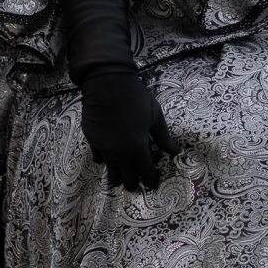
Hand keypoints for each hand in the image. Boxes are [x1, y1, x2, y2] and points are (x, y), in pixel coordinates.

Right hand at [77, 70, 179, 189]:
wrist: (107, 83)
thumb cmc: (135, 97)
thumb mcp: (155, 116)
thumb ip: (164, 137)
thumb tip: (175, 151)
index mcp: (138, 147)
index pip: (146, 172)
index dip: (150, 180)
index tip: (152, 183)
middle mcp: (120, 152)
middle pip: (127, 177)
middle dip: (133, 183)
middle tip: (136, 184)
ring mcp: (104, 147)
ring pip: (111, 172)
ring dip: (118, 177)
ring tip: (120, 180)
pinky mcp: (92, 140)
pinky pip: (98, 158)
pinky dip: (104, 161)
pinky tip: (107, 160)